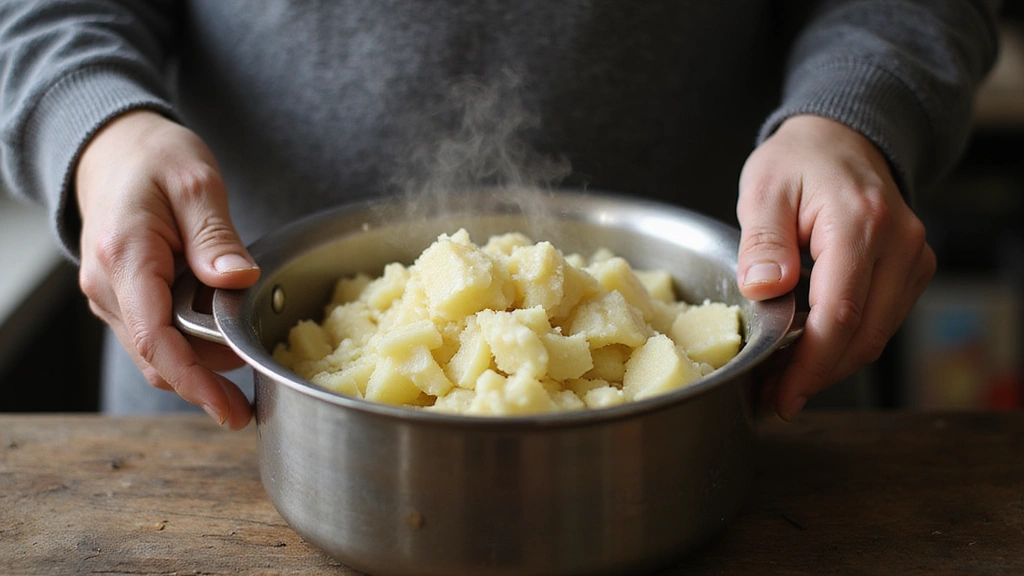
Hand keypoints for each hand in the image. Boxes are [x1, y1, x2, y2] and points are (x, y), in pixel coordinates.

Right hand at [76, 109, 258, 428]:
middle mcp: (108, 288)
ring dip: (204, 362)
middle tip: (262, 382)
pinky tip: (226, 338)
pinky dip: (194, 346)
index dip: (196, 381)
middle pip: (159, 357)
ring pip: (160, 354)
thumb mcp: (196, 184)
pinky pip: (159, 338)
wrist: (117, 151)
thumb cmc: (156, 160)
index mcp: (125, 257)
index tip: (231, 409)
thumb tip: (237, 280)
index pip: (156, 338)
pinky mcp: (125, 302)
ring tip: (249, 345)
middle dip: (210, 379)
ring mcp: (113, 299)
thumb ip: (216, 236)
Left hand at [736, 115, 935, 420]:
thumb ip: (763, 239)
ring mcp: (912, 259)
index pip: (840, 313)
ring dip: (830, 365)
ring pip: (875, 336)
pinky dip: (844, 344)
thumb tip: (764, 288)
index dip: (810, 365)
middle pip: (864, 335)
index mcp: (859, 223)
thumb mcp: (765, 187)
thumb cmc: (799, 161)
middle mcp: (899, 244)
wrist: (843, 138)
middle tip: (772, 398)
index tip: (781, 397)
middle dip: (817, 376)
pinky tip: (807, 352)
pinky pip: (880, 322)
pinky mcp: (911, 271)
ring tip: (782, 381)